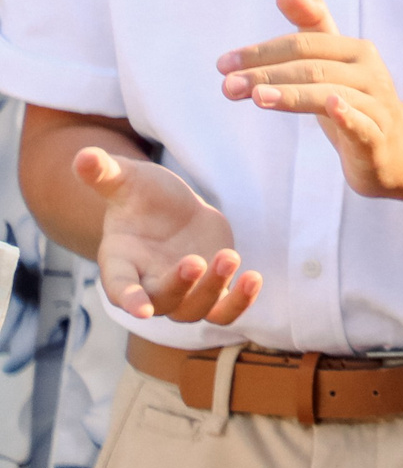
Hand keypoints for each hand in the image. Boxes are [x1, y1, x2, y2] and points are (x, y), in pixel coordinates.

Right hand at [75, 148, 261, 323]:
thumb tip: (83, 155)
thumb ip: (105, 174)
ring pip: (195, 309)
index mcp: (122, 263)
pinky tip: (254, 278)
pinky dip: (240, 303)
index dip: (129, 300)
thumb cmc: (142, 197)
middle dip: (179, 286)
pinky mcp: (212, 290)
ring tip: (230, 256)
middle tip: (195, 262)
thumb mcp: (127, 180)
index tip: (140, 311)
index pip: (120, 288)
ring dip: (213, 289)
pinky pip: (225, 310)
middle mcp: (150, 284)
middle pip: (163, 302)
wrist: (172, 210)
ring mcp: (183, 292)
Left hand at [217, 0, 402, 197]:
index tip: (223, 64)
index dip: (263, 51)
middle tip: (226, 86)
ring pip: (329, 93)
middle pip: (311, 68)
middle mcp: (369, 71)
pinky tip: (331, 105)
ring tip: (255, 97)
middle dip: (265, 74)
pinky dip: (347, 113)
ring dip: (290, 94)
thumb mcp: (333, 65)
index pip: (303, 44)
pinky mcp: (377, 136)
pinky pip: (362, 123)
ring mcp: (376, 104)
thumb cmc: (354, 101)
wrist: (395, 149)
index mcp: (356, 51)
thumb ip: (312, 28)